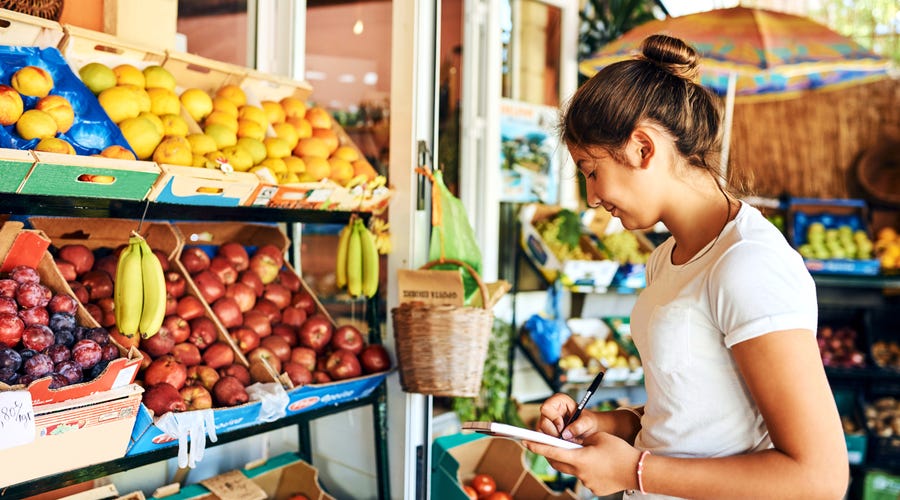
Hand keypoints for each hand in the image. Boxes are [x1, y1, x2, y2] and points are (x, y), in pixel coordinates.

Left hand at [523, 432, 640, 495]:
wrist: (639, 471)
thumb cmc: (619, 451)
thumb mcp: (598, 437)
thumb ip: (582, 439)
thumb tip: (572, 442)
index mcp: (580, 458)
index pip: (552, 451)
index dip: (537, 446)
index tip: (525, 441)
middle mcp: (580, 473)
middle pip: (559, 463)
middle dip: (553, 454)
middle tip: (551, 445)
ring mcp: (587, 483)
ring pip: (573, 471)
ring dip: (574, 462)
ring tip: (589, 454)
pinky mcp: (595, 490)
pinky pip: (586, 478)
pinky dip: (587, 470)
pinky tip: (600, 466)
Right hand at [537, 393, 611, 442]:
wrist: (589, 430)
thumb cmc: (588, 422)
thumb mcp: (588, 422)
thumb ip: (579, 426)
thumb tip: (566, 434)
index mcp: (559, 401)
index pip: (546, 408)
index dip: (553, 418)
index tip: (562, 426)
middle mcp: (550, 410)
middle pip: (543, 422)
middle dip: (554, 432)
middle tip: (565, 437)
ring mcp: (546, 421)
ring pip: (541, 432)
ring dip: (554, 439)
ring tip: (566, 440)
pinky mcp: (545, 431)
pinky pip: (542, 439)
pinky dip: (552, 443)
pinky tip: (562, 443)